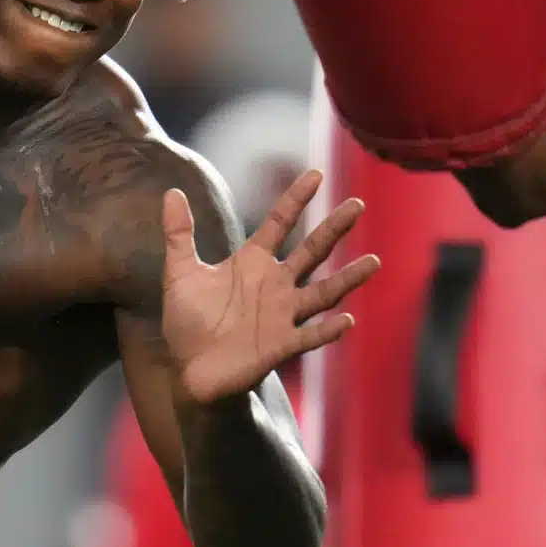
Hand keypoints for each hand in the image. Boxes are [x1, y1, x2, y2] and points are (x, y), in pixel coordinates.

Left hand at [161, 169, 379, 405]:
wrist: (190, 372)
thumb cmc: (188, 323)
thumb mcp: (180, 274)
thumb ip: (179, 234)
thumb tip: (171, 192)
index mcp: (253, 262)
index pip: (280, 222)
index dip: (296, 198)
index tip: (316, 174)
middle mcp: (275, 284)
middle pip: (312, 251)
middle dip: (334, 228)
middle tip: (357, 204)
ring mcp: (283, 315)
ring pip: (324, 292)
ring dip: (348, 278)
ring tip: (373, 261)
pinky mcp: (281, 345)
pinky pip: (310, 336)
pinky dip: (328, 330)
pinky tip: (347, 320)